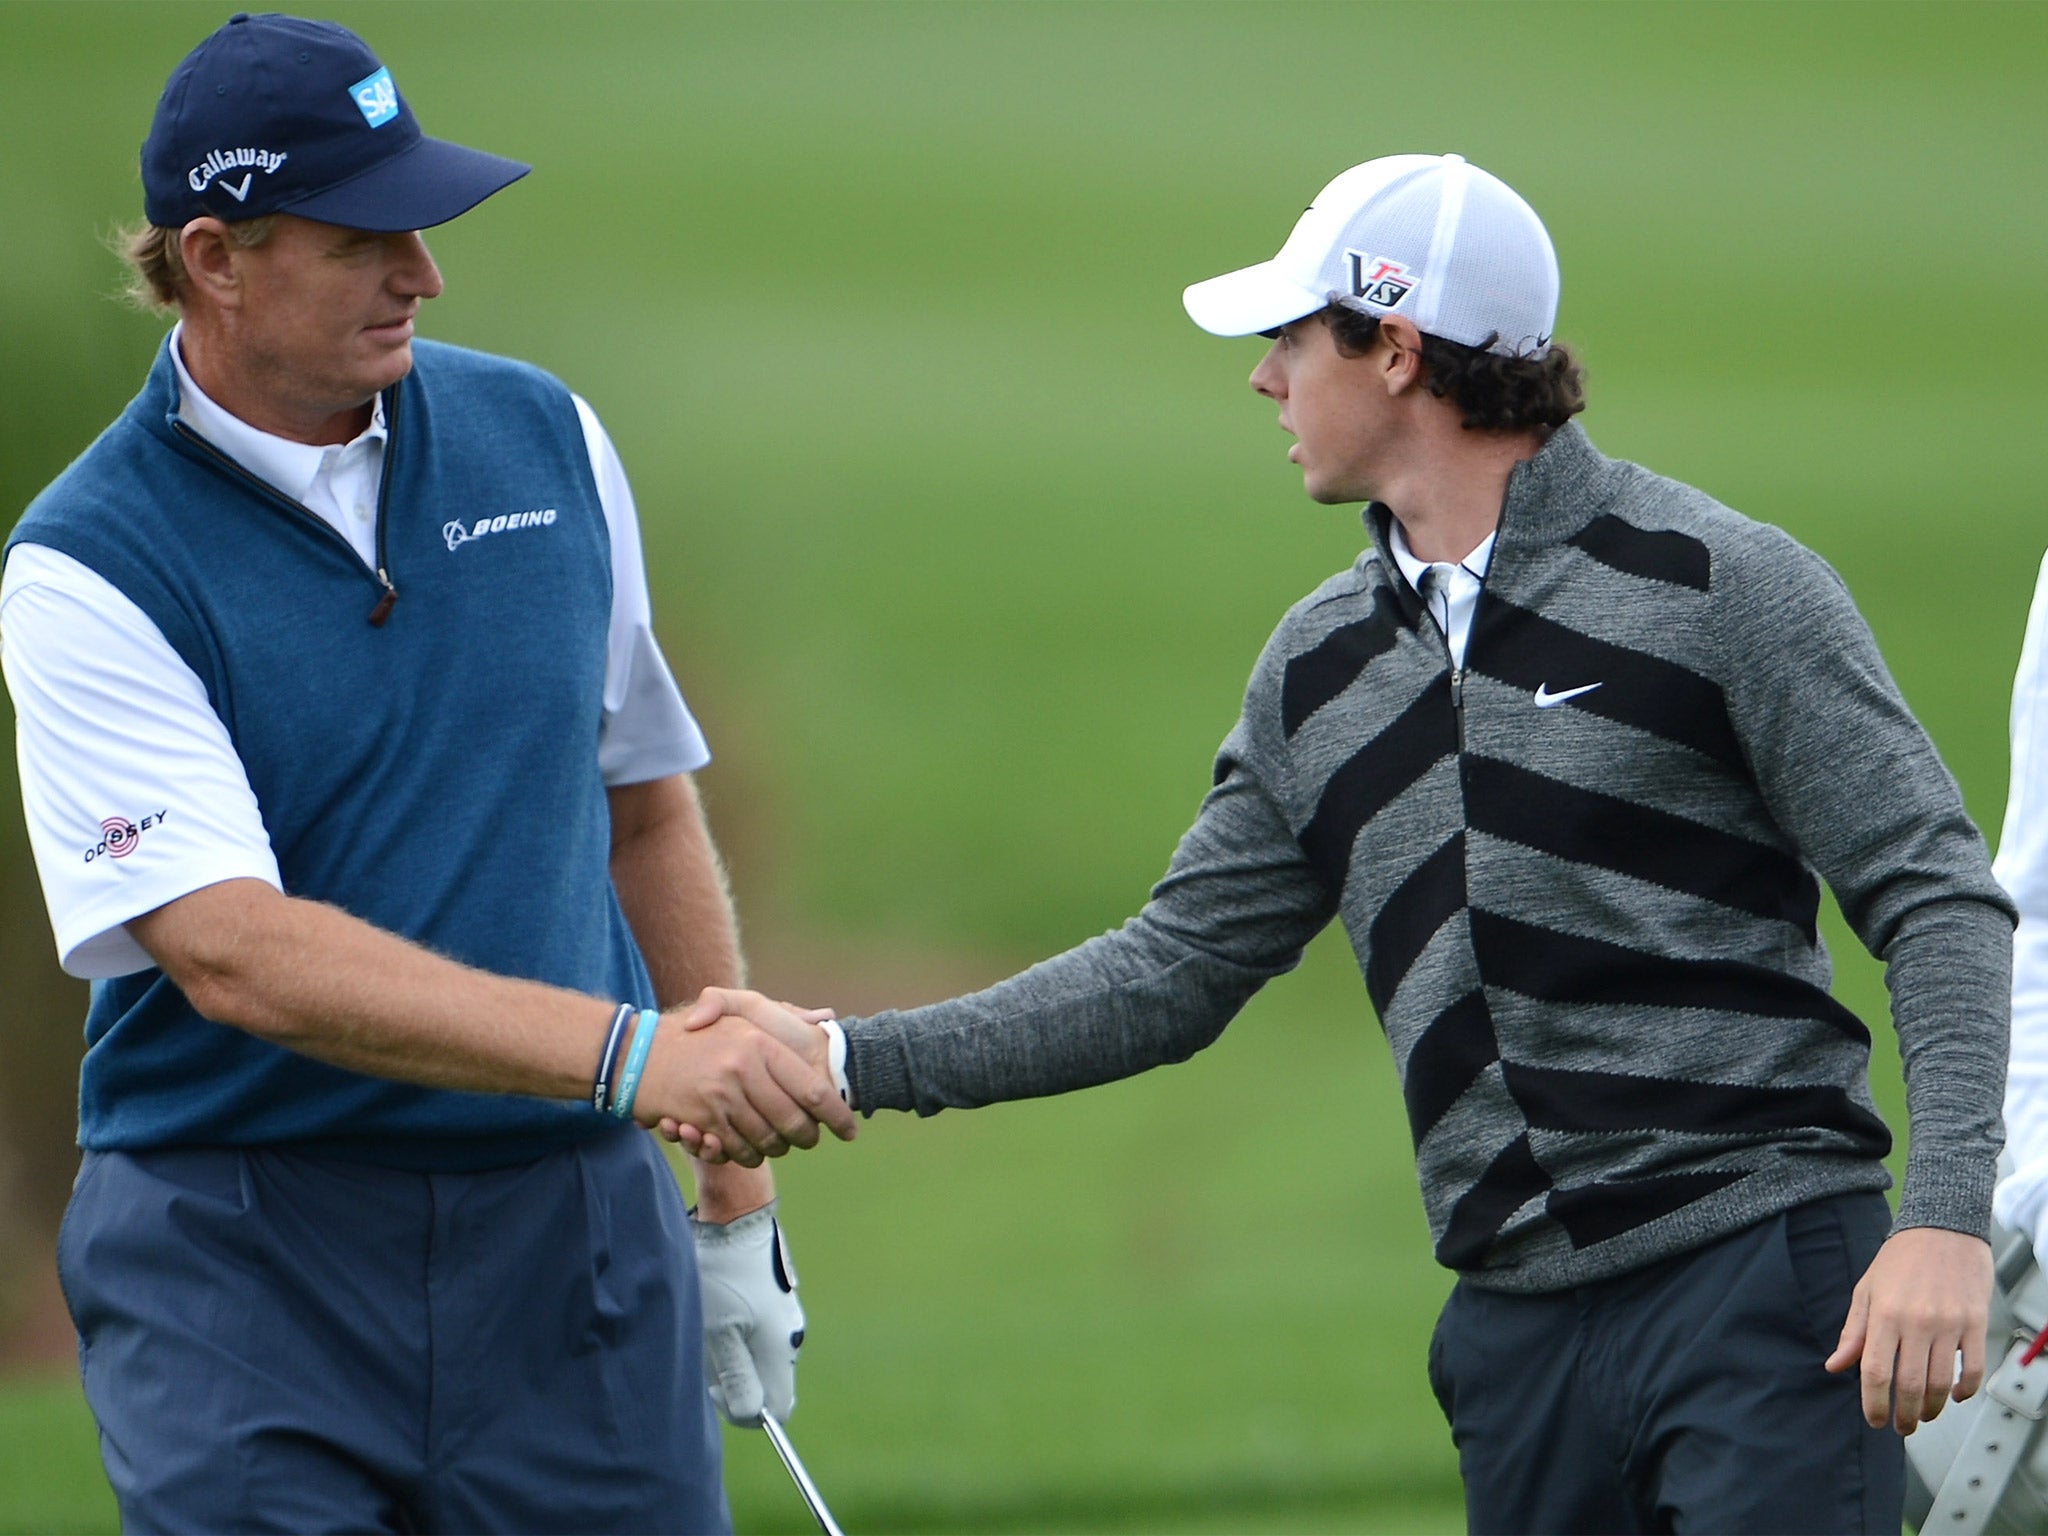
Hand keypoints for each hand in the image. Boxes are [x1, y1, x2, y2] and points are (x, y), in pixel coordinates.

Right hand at [636, 1009, 854, 1167]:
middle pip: (795, 1123)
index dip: (836, 1115)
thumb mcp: (737, 1011)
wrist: (636, 1052)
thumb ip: (780, 1013)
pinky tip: (748, 1146)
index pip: (812, 1090)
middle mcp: (744, 1069)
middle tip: (811, 1139)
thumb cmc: (695, 1032)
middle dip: (808, 1137)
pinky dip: (747, 1155)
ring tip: (778, 1142)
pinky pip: (739, 1150)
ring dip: (777, 1148)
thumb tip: (823, 1020)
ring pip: (768, 1141)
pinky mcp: (704, 1120)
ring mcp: (723, 1096)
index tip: (849, 1130)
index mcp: (760, 1043)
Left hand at [691, 1199, 803, 1425]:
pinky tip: (715, 1303)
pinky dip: (735, 1329)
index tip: (716, 1388)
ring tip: (706, 1321)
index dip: (746, 1410)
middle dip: (732, 1380)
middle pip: (764, 1382)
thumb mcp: (718, 1331)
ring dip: (730, 1352)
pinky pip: (756, 1331)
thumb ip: (737, 1377)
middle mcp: (789, 1335)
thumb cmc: (719, 1274)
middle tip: (704, 1350)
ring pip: (757, 1355)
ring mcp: (784, 1314)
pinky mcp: (774, 1297)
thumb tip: (753, 1416)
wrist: (734, 1214)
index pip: (779, 1407)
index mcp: (779, 1349)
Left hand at [1824, 1226, 1991, 1433]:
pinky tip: (1954, 1396)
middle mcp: (1916, 1322)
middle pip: (1910, 1384)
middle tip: (1902, 1427)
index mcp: (1884, 1314)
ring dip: (1933, 1408)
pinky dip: (1965, 1390)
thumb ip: (1853, 1332)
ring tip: (1924, 1415)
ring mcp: (1948, 1324)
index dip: (1874, 1402)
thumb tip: (1835, 1365)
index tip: (1875, 1420)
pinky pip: (1973, 1368)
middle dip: (1905, 1415)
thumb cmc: (1900, 1259)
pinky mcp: (1975, 1323)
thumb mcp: (1866, 1290)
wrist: (1942, 1229)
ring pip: (1942, 1382)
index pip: (1875, 1371)